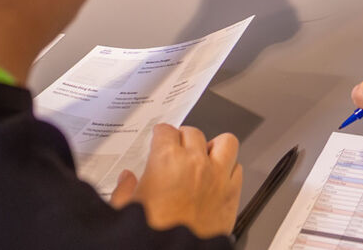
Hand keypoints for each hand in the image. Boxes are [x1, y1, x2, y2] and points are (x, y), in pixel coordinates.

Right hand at [110, 123, 242, 237]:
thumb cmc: (153, 233)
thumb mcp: (125, 210)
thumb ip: (124, 191)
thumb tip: (126, 180)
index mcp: (166, 161)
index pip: (166, 130)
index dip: (161, 134)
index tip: (160, 137)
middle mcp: (195, 163)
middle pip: (194, 132)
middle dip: (184, 137)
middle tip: (179, 147)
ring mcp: (217, 177)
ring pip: (225, 143)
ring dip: (214, 147)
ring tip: (205, 155)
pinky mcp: (232, 195)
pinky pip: (238, 169)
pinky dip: (230, 169)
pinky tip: (220, 177)